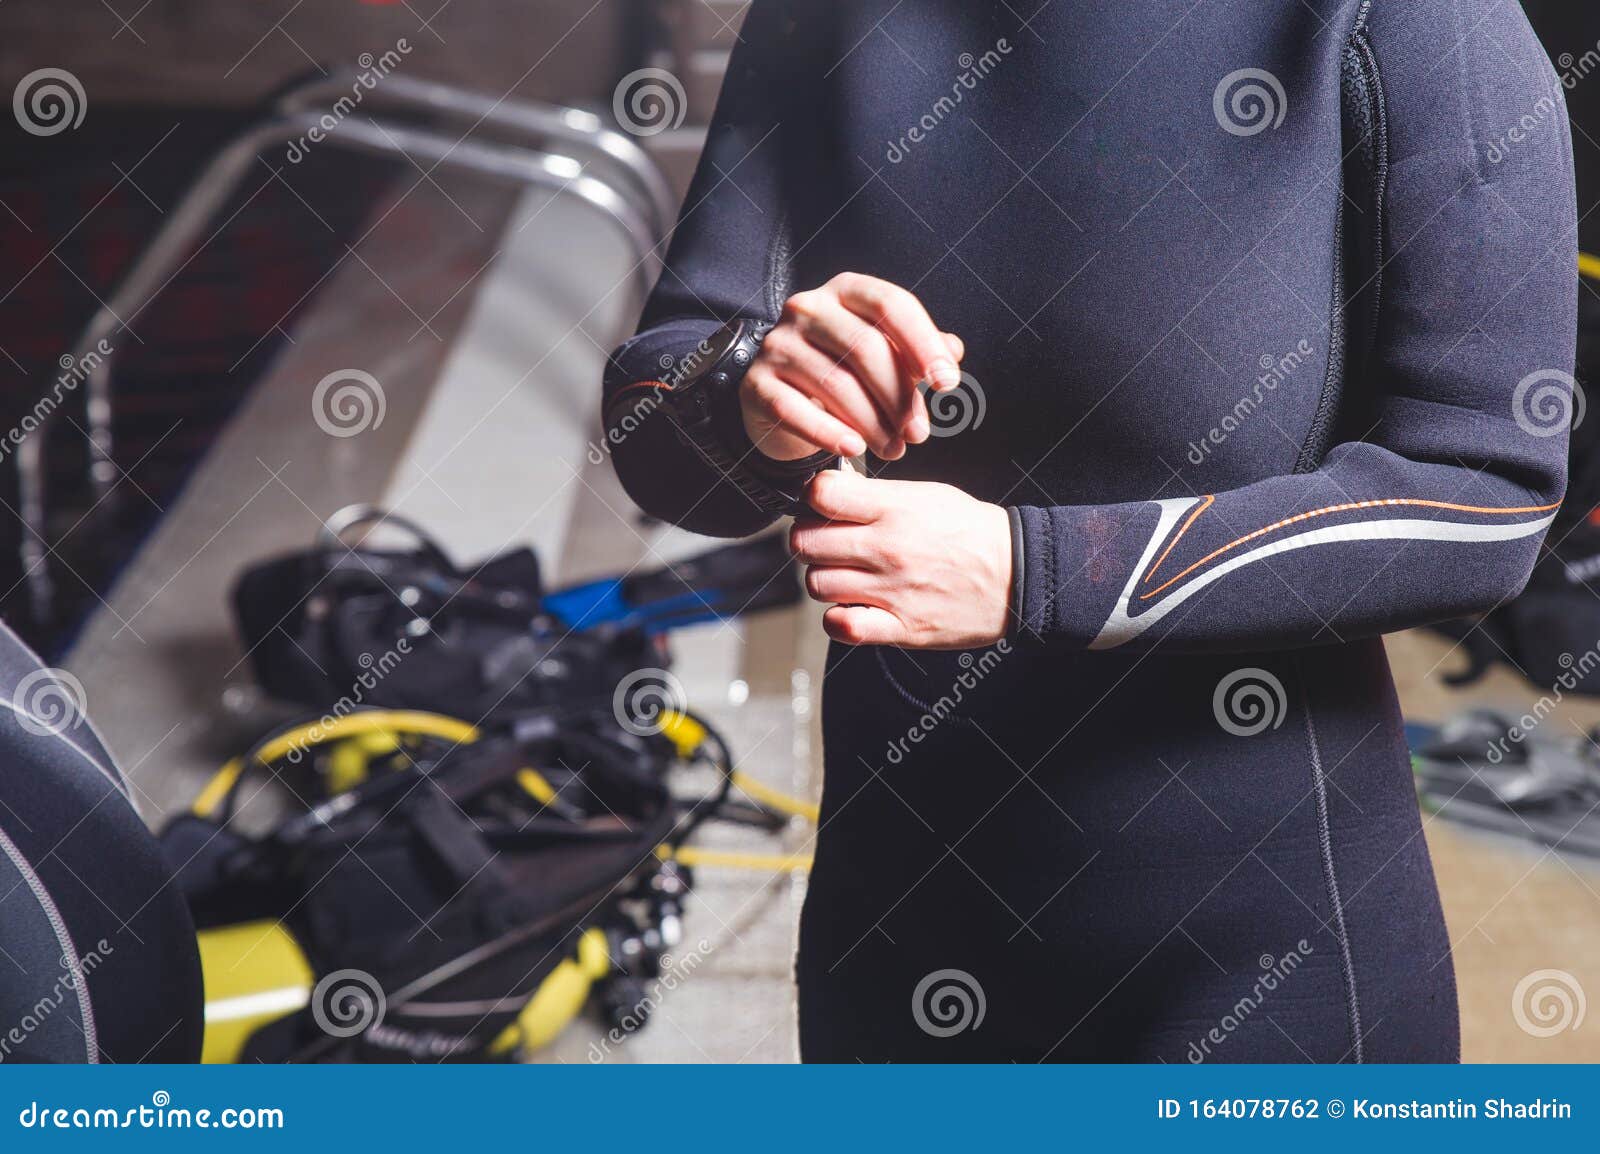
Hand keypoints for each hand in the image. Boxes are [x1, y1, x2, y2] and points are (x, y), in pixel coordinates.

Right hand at [740, 272, 964, 462]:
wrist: (779, 396)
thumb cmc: (841, 370)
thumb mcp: (882, 353)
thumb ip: (917, 351)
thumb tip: (953, 352)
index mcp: (845, 291)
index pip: (891, 305)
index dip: (924, 343)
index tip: (948, 384)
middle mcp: (808, 308)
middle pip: (866, 348)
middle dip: (899, 397)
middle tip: (918, 433)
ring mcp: (777, 344)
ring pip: (836, 385)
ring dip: (873, 424)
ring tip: (894, 449)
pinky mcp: (756, 383)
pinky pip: (795, 411)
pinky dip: (828, 434)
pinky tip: (852, 450)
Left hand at [790, 469, 1011, 649]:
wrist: (1017, 574)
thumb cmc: (972, 532)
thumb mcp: (927, 495)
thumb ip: (877, 494)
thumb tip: (832, 490)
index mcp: (894, 509)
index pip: (821, 495)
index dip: (813, 498)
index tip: (823, 505)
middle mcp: (887, 549)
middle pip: (806, 543)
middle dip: (810, 540)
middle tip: (827, 543)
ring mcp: (891, 591)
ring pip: (817, 584)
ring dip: (824, 579)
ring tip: (845, 575)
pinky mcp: (900, 627)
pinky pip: (842, 627)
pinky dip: (838, 620)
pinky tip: (851, 609)